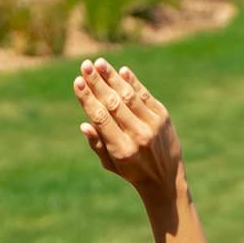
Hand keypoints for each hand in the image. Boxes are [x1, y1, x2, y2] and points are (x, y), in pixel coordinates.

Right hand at [74, 59, 181, 196]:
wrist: (166, 179)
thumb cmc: (132, 171)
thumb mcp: (111, 164)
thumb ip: (97, 144)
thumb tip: (84, 124)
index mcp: (122, 150)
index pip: (101, 118)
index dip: (88, 99)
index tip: (77, 82)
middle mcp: (138, 136)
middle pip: (113, 103)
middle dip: (98, 83)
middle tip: (85, 66)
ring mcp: (152, 124)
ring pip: (129, 95)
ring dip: (112, 78)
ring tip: (99, 63)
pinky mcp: (162, 117)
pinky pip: (144, 95)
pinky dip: (132, 82)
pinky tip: (121, 71)